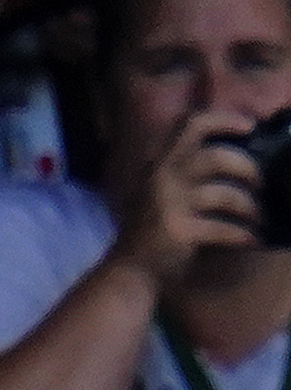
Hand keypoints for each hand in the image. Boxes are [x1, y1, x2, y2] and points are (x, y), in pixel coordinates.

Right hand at [108, 107, 268, 290]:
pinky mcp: (180, 230)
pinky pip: (225, 228)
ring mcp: (169, 203)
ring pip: (226, 194)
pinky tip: (251, 241)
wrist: (129, 269)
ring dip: (250, 208)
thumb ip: (184, 171)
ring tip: (257, 219)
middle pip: (217, 156)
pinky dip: (243, 235)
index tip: (250, 126)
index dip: (224, 119)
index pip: (191, 124)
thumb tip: (236, 157)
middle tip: (260, 185)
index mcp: (160, 164)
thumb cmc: (151, 230)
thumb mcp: (160, 190)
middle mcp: (162, 177)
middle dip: (249, 169)